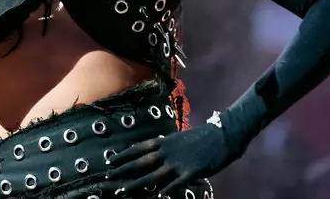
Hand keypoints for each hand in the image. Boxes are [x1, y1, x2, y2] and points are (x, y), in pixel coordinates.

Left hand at [107, 124, 238, 196]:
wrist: (221, 135)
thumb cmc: (200, 138)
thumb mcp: (178, 139)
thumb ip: (165, 147)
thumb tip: (153, 153)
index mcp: (164, 142)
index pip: (138, 148)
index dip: (123, 155)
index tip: (110, 161)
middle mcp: (166, 151)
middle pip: (140, 162)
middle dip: (123, 170)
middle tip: (108, 177)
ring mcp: (177, 162)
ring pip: (152, 175)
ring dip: (136, 184)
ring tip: (123, 191)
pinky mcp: (190, 172)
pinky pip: (175, 184)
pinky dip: (165, 191)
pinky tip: (157, 197)